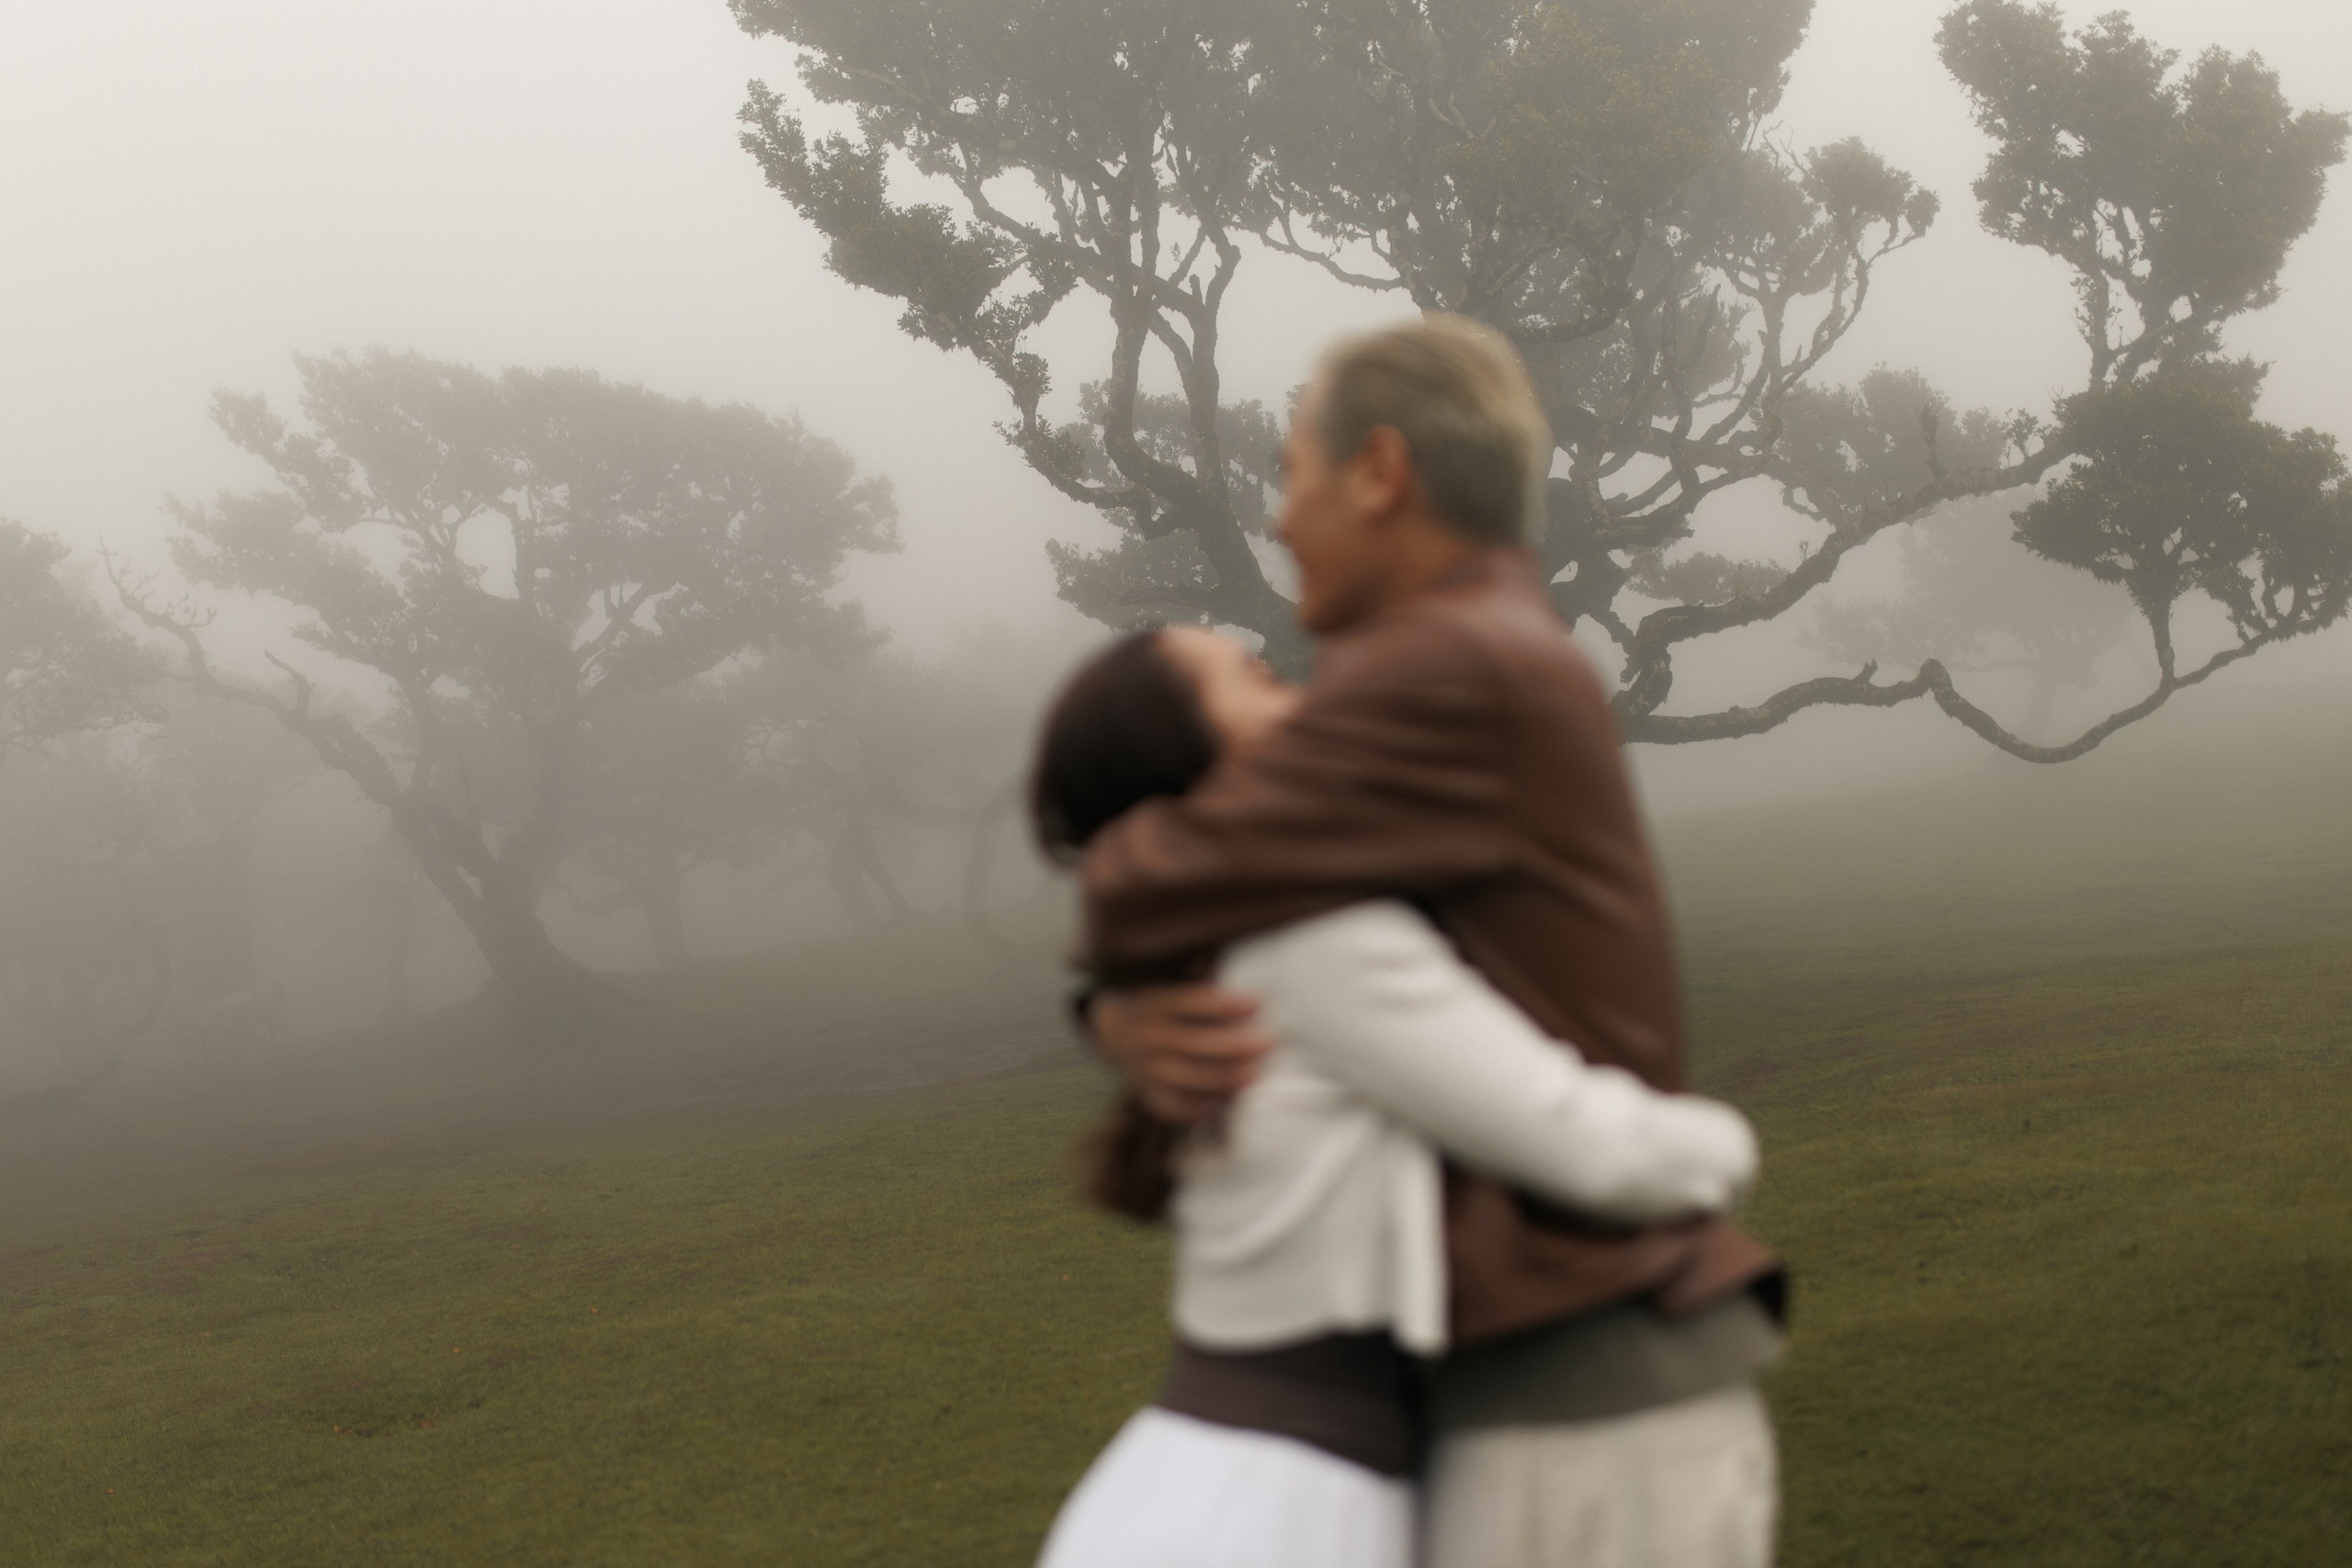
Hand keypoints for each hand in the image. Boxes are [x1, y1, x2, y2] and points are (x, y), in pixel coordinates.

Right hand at [1086, 981, 1272, 1124]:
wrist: (1108, 1025)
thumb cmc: (1156, 992)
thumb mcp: (1165, 973)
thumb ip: (1197, 968)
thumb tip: (1230, 955)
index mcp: (1152, 1000)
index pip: (1189, 1002)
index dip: (1224, 1004)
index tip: (1257, 1003)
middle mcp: (1145, 1034)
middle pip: (1193, 1043)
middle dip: (1235, 1045)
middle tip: (1269, 1041)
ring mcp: (1143, 1066)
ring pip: (1186, 1078)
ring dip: (1224, 1078)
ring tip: (1256, 1073)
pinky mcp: (1146, 1090)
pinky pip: (1170, 1105)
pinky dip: (1196, 1107)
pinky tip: (1222, 1101)